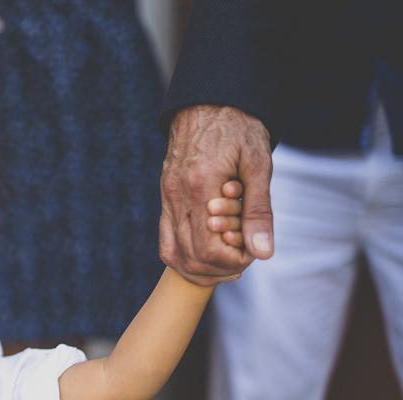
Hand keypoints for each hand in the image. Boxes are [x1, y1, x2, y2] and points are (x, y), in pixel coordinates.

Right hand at [159, 105, 272, 285]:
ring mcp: (167, 199)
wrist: (208, 102)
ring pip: (174, 255)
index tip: (253, 251)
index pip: (208, 250)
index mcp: (200, 187)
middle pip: (190, 259)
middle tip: (244, 258)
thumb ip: (258, 210)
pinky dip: (185, 256)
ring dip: (202, 268)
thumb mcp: (258, 165)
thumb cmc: (238, 128)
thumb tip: (263, 252)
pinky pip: (166, 240)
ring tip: (228, 260)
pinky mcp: (165, 198)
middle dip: (220, 268)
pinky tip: (207, 251)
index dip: (233, 261)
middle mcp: (177, 197)